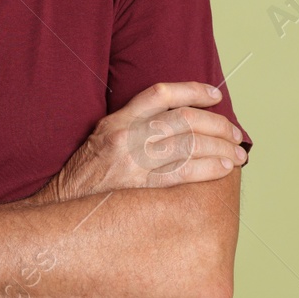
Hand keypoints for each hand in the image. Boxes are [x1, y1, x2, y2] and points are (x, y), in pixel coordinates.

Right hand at [39, 82, 245, 203]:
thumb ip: (132, 128)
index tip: (215, 95)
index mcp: (117, 120)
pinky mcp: (139, 185)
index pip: (161, 93)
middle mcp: (126, 135)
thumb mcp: (102, 139)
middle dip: (217, 125)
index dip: (193, 90)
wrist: (60, 207)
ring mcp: (132, 160)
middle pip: (184, 119)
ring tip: (238, 153)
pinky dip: (209, 168)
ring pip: (189, 144)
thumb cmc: (85, 177)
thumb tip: (175, 125)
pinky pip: (183, 172)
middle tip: (236, 134)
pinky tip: (224, 168)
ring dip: (221, 147)